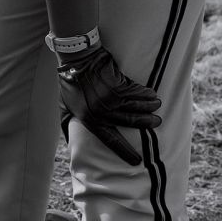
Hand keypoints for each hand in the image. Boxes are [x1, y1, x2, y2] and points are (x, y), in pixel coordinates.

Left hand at [56, 46, 161, 165]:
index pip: (110, 140)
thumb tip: (71, 143)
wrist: (75, 60)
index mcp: (89, 120)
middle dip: (146, 123)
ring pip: (136, 106)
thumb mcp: (64, 108)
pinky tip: (151, 93)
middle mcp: (102, 111)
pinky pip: (136, 91)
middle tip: (157, 122)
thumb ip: (69, 125)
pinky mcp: (117, 83)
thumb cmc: (70, 84)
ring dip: (149, 106)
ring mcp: (110, 97)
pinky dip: (145, 93)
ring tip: (157, 105)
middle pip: (130, 121)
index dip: (124, 152)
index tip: (136, 161)